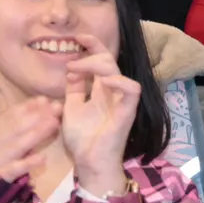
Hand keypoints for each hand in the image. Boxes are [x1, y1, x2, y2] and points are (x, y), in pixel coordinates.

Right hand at [0, 95, 62, 182]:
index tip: (46, 100)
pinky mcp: (5, 174)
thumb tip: (40, 103)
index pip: (12, 114)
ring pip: (20, 144)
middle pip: (18, 126)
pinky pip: (17, 168)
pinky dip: (29, 162)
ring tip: (54, 124)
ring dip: (38, 133)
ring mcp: (1, 157)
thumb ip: (15, 121)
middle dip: (39, 115)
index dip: (29, 106)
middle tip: (58, 108)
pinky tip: (43, 157)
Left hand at [59, 34, 141, 195]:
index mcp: (100, 91)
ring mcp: (121, 101)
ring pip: (117, 70)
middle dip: (92, 51)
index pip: (101, 61)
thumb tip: (71, 70)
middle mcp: (112, 92)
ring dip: (98, 64)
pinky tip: (103, 81)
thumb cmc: (82, 141)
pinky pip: (132, 90)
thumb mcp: (72, 109)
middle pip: (109, 60)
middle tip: (74, 54)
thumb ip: (74, 90)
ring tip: (79, 68)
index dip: (93, 45)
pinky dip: (120, 81)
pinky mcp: (127, 111)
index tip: (78, 37)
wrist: (89, 165)